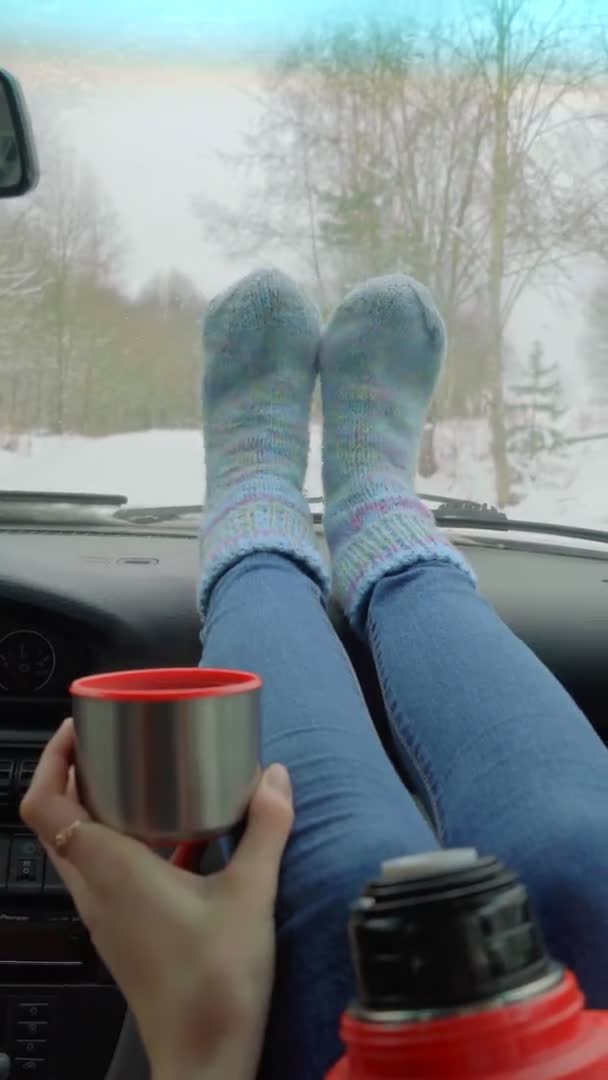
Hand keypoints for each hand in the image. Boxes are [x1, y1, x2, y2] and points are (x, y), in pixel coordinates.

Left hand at [20, 718, 293, 1079]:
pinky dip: (128, 843)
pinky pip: (108, 872)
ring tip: (146, 779)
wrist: (204, 1058)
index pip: (45, 804)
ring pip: (80, 846)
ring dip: (101, 808)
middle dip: (78, 773)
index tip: (80, 728)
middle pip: (58, 819)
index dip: (53, 758)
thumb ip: (266, 827)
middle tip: (114, 743)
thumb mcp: (250, 893)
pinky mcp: (123, 930)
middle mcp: (95, 889)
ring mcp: (105, 913)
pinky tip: (179, 838)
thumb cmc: (214, 984)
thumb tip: (275, 778)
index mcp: (109, 869)